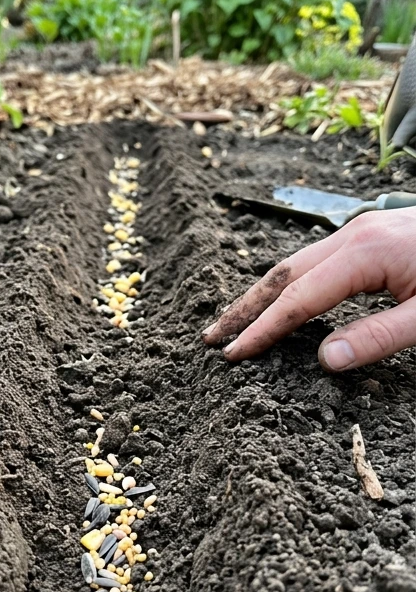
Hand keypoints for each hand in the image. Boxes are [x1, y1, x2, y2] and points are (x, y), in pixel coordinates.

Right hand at [201, 208, 415, 370]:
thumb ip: (379, 338)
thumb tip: (324, 361)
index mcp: (366, 252)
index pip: (298, 298)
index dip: (262, 329)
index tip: (233, 354)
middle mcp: (355, 234)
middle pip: (282, 273)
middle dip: (244, 308)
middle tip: (212, 338)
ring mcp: (362, 230)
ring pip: (295, 264)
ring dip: (261, 295)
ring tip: (233, 323)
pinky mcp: (372, 235)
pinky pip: (315, 260)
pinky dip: (287, 284)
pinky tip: (280, 302)